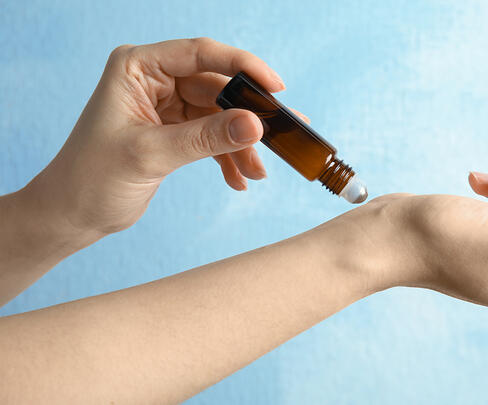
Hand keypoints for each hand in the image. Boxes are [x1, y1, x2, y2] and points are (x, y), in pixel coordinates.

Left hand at [21, 38, 304, 240]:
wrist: (72, 215)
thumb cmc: (91, 179)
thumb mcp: (151, 154)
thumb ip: (205, 138)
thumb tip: (255, 126)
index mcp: (137, 67)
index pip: (200, 54)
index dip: (243, 67)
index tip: (275, 88)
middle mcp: (154, 80)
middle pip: (217, 87)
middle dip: (247, 116)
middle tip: (280, 134)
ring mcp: (166, 106)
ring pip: (221, 115)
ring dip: (241, 144)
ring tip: (257, 171)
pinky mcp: (175, 131)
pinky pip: (213, 137)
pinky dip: (228, 157)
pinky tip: (239, 179)